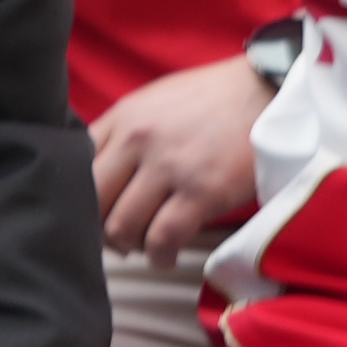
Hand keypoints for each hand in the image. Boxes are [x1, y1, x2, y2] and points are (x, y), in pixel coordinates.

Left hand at [88, 56, 273, 264]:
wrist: (269, 90)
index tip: (97, 214)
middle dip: (99, 228)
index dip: (80, 200)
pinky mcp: (202, 191)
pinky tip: (166, 255)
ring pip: (121, 226)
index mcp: (124, 117)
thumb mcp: (156, 102)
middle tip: (119, 237)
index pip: (76, 168)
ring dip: (130, 245)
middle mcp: (139, 140)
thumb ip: (124, 132)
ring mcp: (170, 166)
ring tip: (146, 245)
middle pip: (92, 202)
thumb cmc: (213, 100)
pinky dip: (159, 256)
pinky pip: (162, 239)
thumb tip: (100, 173)